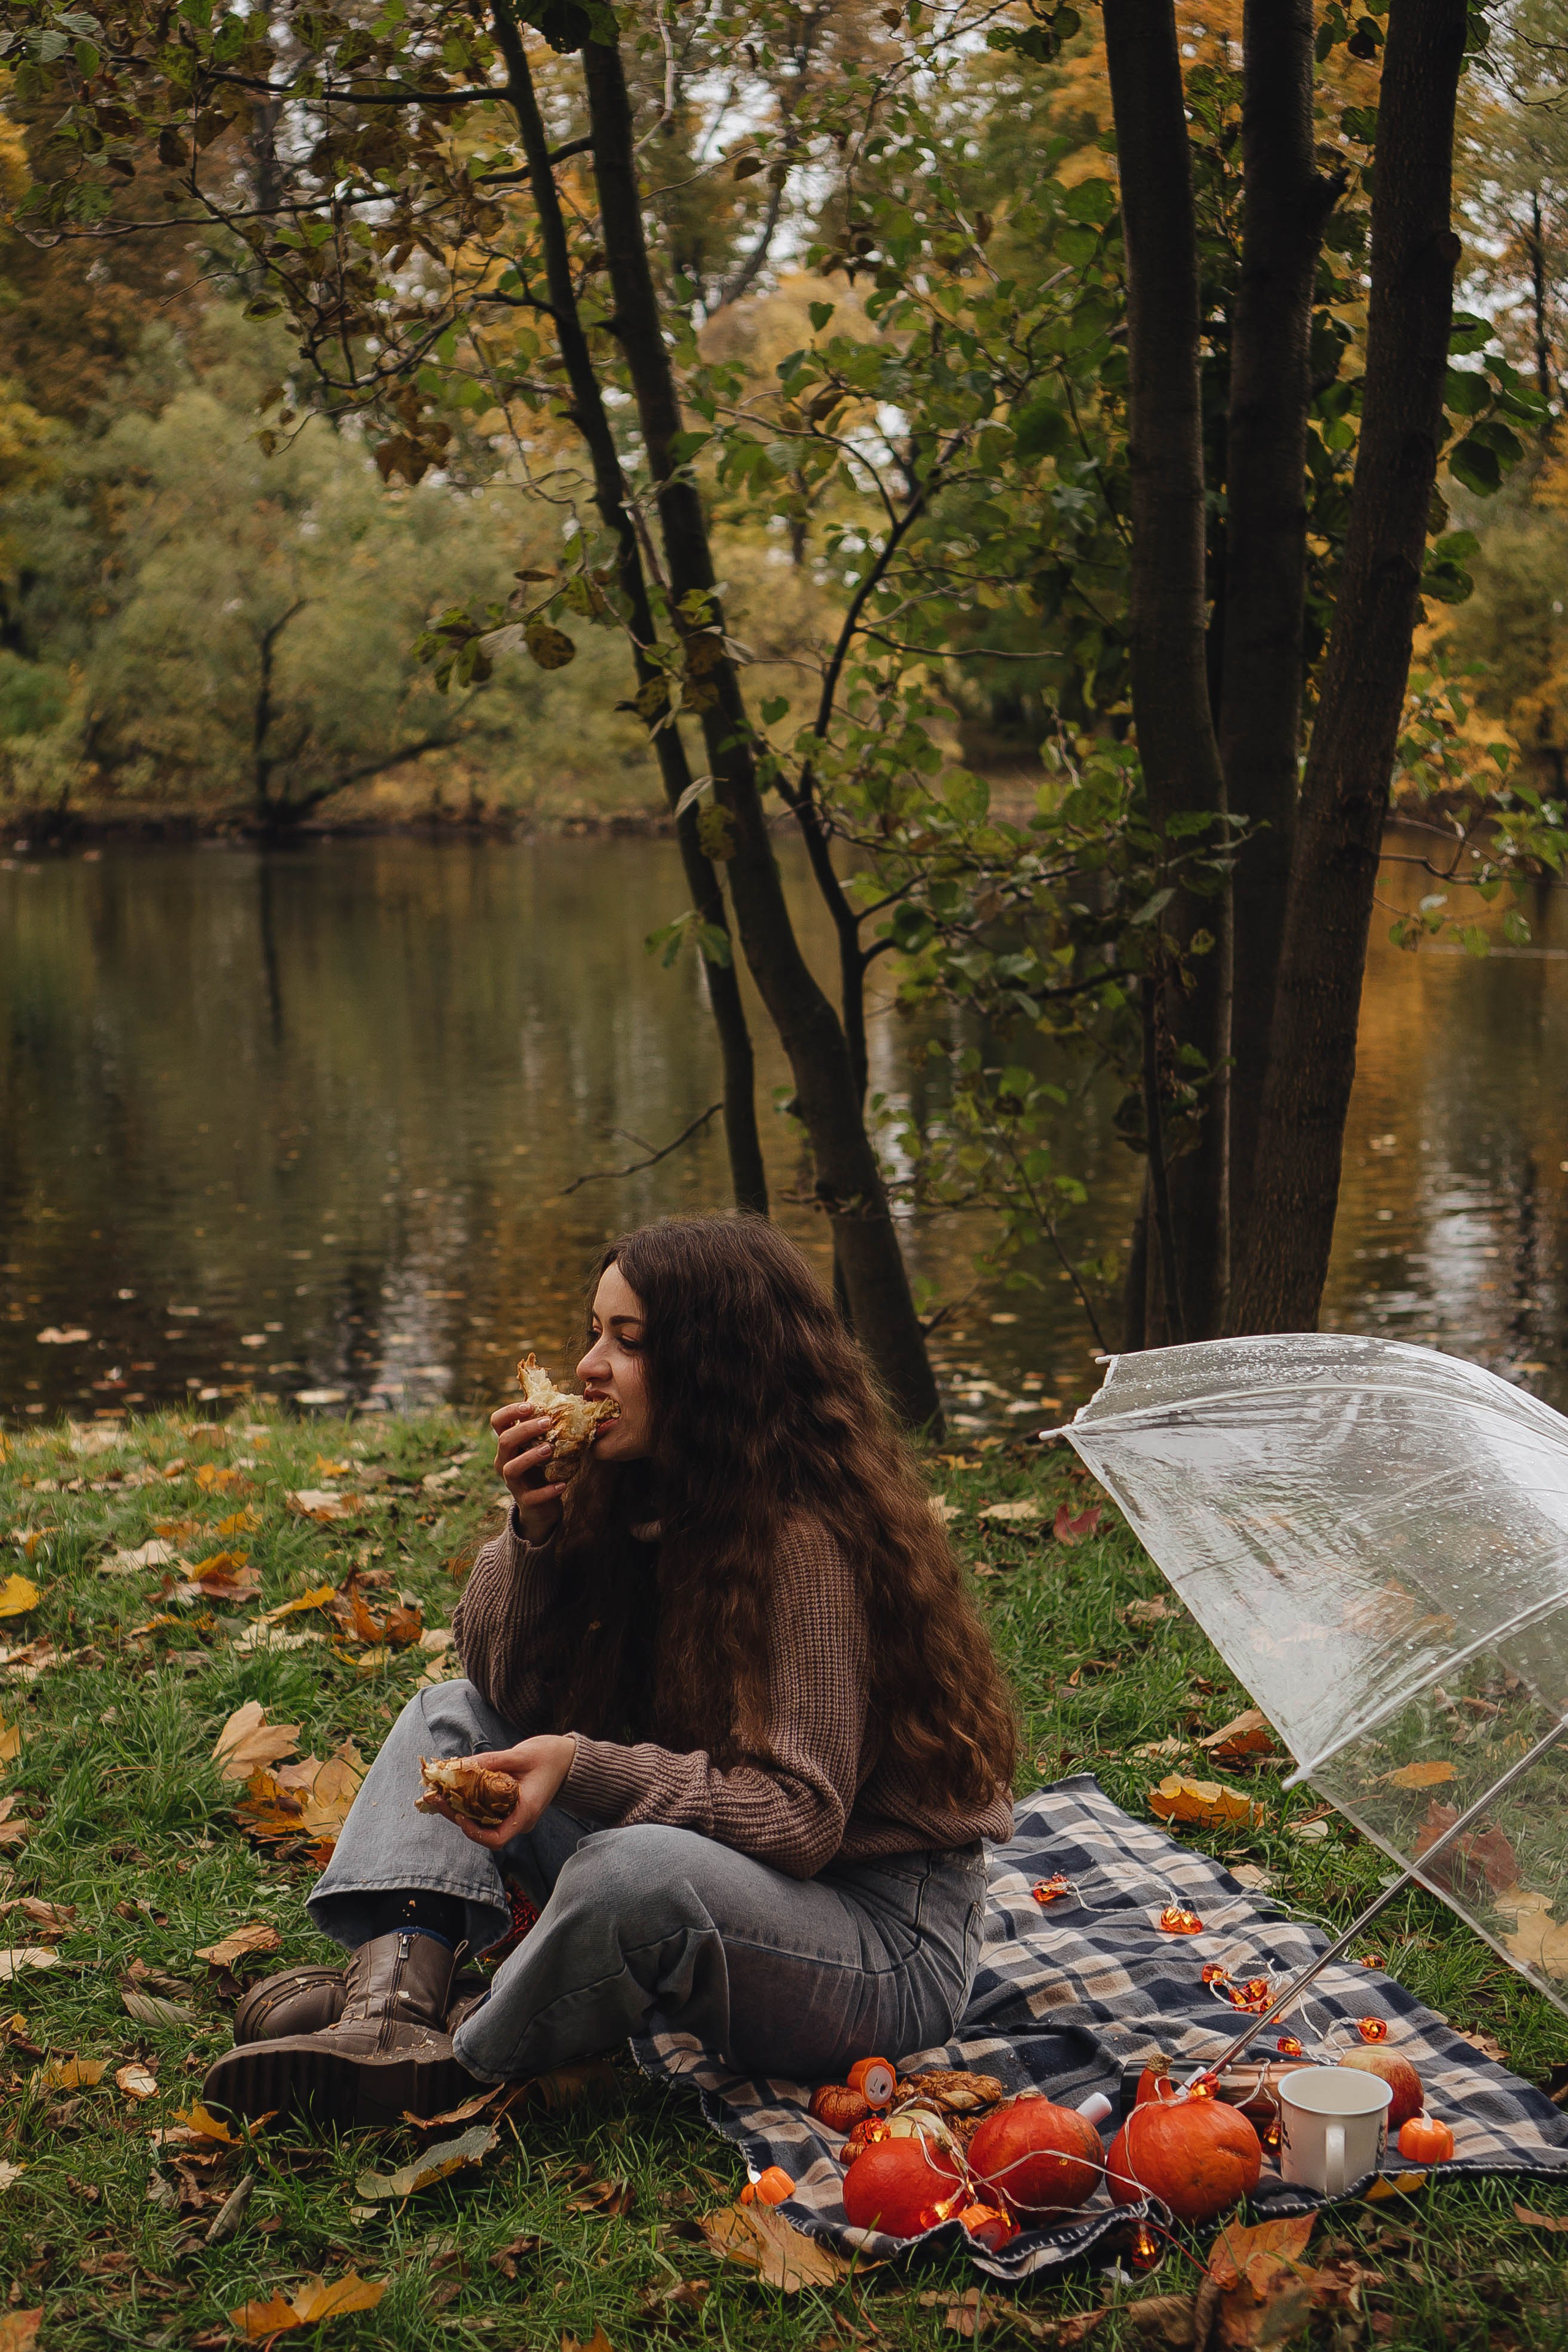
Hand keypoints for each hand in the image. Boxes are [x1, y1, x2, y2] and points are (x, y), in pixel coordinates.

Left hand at [431, 1735, 577, 1848]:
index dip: (473, 1831)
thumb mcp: (521, 1754)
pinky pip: (486, 1810)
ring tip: (439, 1792)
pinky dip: (469, 1802)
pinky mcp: (509, 1806)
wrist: (568, 1758)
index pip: (495, 1838)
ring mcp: (514, 1814)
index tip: (458, 1814)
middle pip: (483, 1830)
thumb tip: (460, 1765)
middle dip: (456, 1816)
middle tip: (435, 1797)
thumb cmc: (550, 1755)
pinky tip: (455, 1788)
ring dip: (459, 1808)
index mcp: (526, 1812)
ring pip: (482, 1821)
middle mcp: (519, 1819)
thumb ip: (492, 1761)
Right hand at [490, 1402, 564, 1543]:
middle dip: (524, 1429)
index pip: (497, 1421)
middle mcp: (505, 1461)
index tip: (531, 1405)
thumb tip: (568, 1400)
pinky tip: (563, 1484)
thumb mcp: (542, 1445)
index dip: (510, 1411)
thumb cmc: (544, 1468)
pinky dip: (547, 1490)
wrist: (542, 1506)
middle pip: (504, 1441)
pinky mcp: (525, 1501)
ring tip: (549, 1449)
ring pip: (512, 1468)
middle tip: (547, 1421)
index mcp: (508, 1444)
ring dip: (530, 1456)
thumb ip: (547, 1428)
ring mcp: (513, 1482)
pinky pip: (533, 1496)